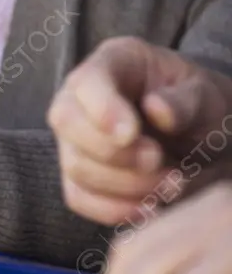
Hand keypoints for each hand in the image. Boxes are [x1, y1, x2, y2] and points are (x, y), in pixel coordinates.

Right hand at [47, 36, 231, 224]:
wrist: (202, 139)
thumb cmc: (200, 107)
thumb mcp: (206, 95)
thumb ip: (185, 101)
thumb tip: (155, 109)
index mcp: (111, 63)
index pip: (87, 83)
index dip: (102, 110)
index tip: (131, 135)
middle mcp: (79, 99)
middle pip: (68, 124)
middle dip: (114, 152)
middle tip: (157, 160)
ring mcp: (72, 140)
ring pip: (77, 167)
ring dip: (125, 185)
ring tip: (171, 183)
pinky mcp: (77, 176)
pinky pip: (79, 198)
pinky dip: (113, 209)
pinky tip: (149, 208)